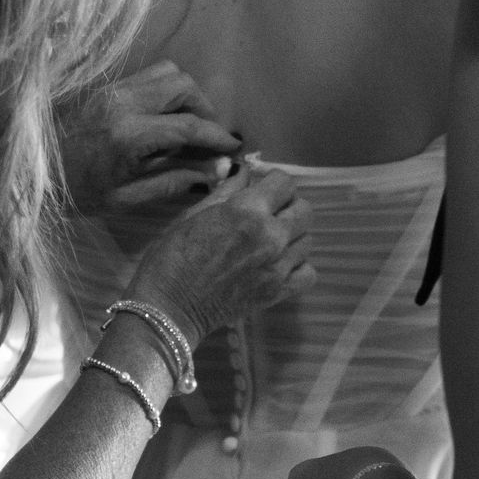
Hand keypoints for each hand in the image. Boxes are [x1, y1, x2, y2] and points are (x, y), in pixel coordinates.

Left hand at [58, 61, 239, 214]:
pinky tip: (160, 120)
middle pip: (183, 84)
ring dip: (185, 95)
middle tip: (207, 136)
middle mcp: (122, 102)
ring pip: (167, 72)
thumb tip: (215, 171)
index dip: (217, 136)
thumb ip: (174, 180)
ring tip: (186, 125)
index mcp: (128, 135)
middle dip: (205, 108)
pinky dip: (164, 92)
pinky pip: (146, 77)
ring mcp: (111, 89)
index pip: (188, 125)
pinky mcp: (104, 87)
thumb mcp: (126, 198)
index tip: (234, 147)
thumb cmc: (74, 194)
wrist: (24, 176)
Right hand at [126, 164, 313, 343]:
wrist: (169, 307)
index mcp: (247, 210)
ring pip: (307, 239)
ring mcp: (279, 266)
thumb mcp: (195, 213)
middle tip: (267, 214)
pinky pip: (308, 273)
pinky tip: (279, 265)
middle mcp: (271, 236)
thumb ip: (227, 190)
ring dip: (291, 237)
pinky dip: (297, 267)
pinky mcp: (279, 293)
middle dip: (286, 206)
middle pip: (304, 209)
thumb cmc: (172, 256)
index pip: (284, 182)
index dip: (272, 182)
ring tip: (269, 242)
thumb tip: (244, 170)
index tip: (260, 189)